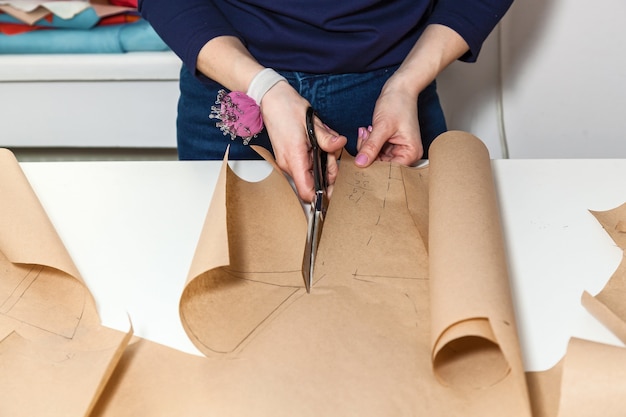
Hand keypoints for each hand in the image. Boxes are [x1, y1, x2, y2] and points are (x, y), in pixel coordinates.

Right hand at [261, 82, 346, 202]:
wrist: (272, 100)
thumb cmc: (287, 109)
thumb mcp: (312, 122)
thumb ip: (327, 139)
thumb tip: (340, 145)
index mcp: (294, 159)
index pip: (307, 192)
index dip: (322, 195)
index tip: (336, 187)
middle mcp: (289, 165)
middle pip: (313, 184)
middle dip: (328, 173)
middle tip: (332, 154)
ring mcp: (288, 162)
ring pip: (311, 175)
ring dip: (323, 163)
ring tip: (326, 145)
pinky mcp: (290, 157)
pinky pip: (306, 166)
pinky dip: (316, 158)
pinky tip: (319, 144)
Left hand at [354, 77, 423, 167]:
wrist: (400, 88)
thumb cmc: (398, 103)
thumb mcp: (382, 126)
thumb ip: (371, 146)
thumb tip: (360, 163)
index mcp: (411, 153)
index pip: (389, 170)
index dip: (374, 166)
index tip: (360, 160)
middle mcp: (406, 154)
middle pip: (382, 164)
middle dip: (369, 153)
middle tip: (364, 137)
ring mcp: (398, 149)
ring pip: (376, 157)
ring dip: (367, 145)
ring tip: (367, 130)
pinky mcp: (390, 144)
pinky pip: (375, 149)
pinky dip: (369, 141)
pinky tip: (368, 130)